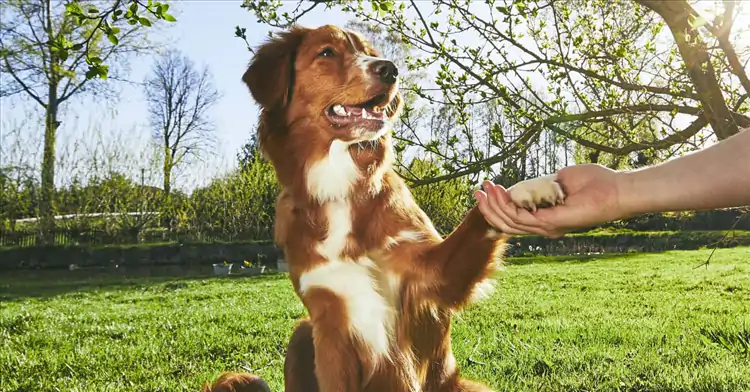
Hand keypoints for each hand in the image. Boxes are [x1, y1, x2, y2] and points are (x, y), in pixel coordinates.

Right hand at [474, 164, 625, 237]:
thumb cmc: (594, 183)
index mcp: (546, 218)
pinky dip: (507, 205)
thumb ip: (540, 184)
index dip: (497, 206)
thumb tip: (522, 185)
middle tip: (477, 191)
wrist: (615, 189)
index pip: (514, 218)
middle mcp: (544, 226)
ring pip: (510, 222)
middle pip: (507, 223)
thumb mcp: (559, 180)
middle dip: (489, 207)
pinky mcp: (550, 224)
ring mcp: (547, 227)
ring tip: (486, 188)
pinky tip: (500, 191)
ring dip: (494, 205)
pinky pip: (521, 218)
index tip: (486, 189)